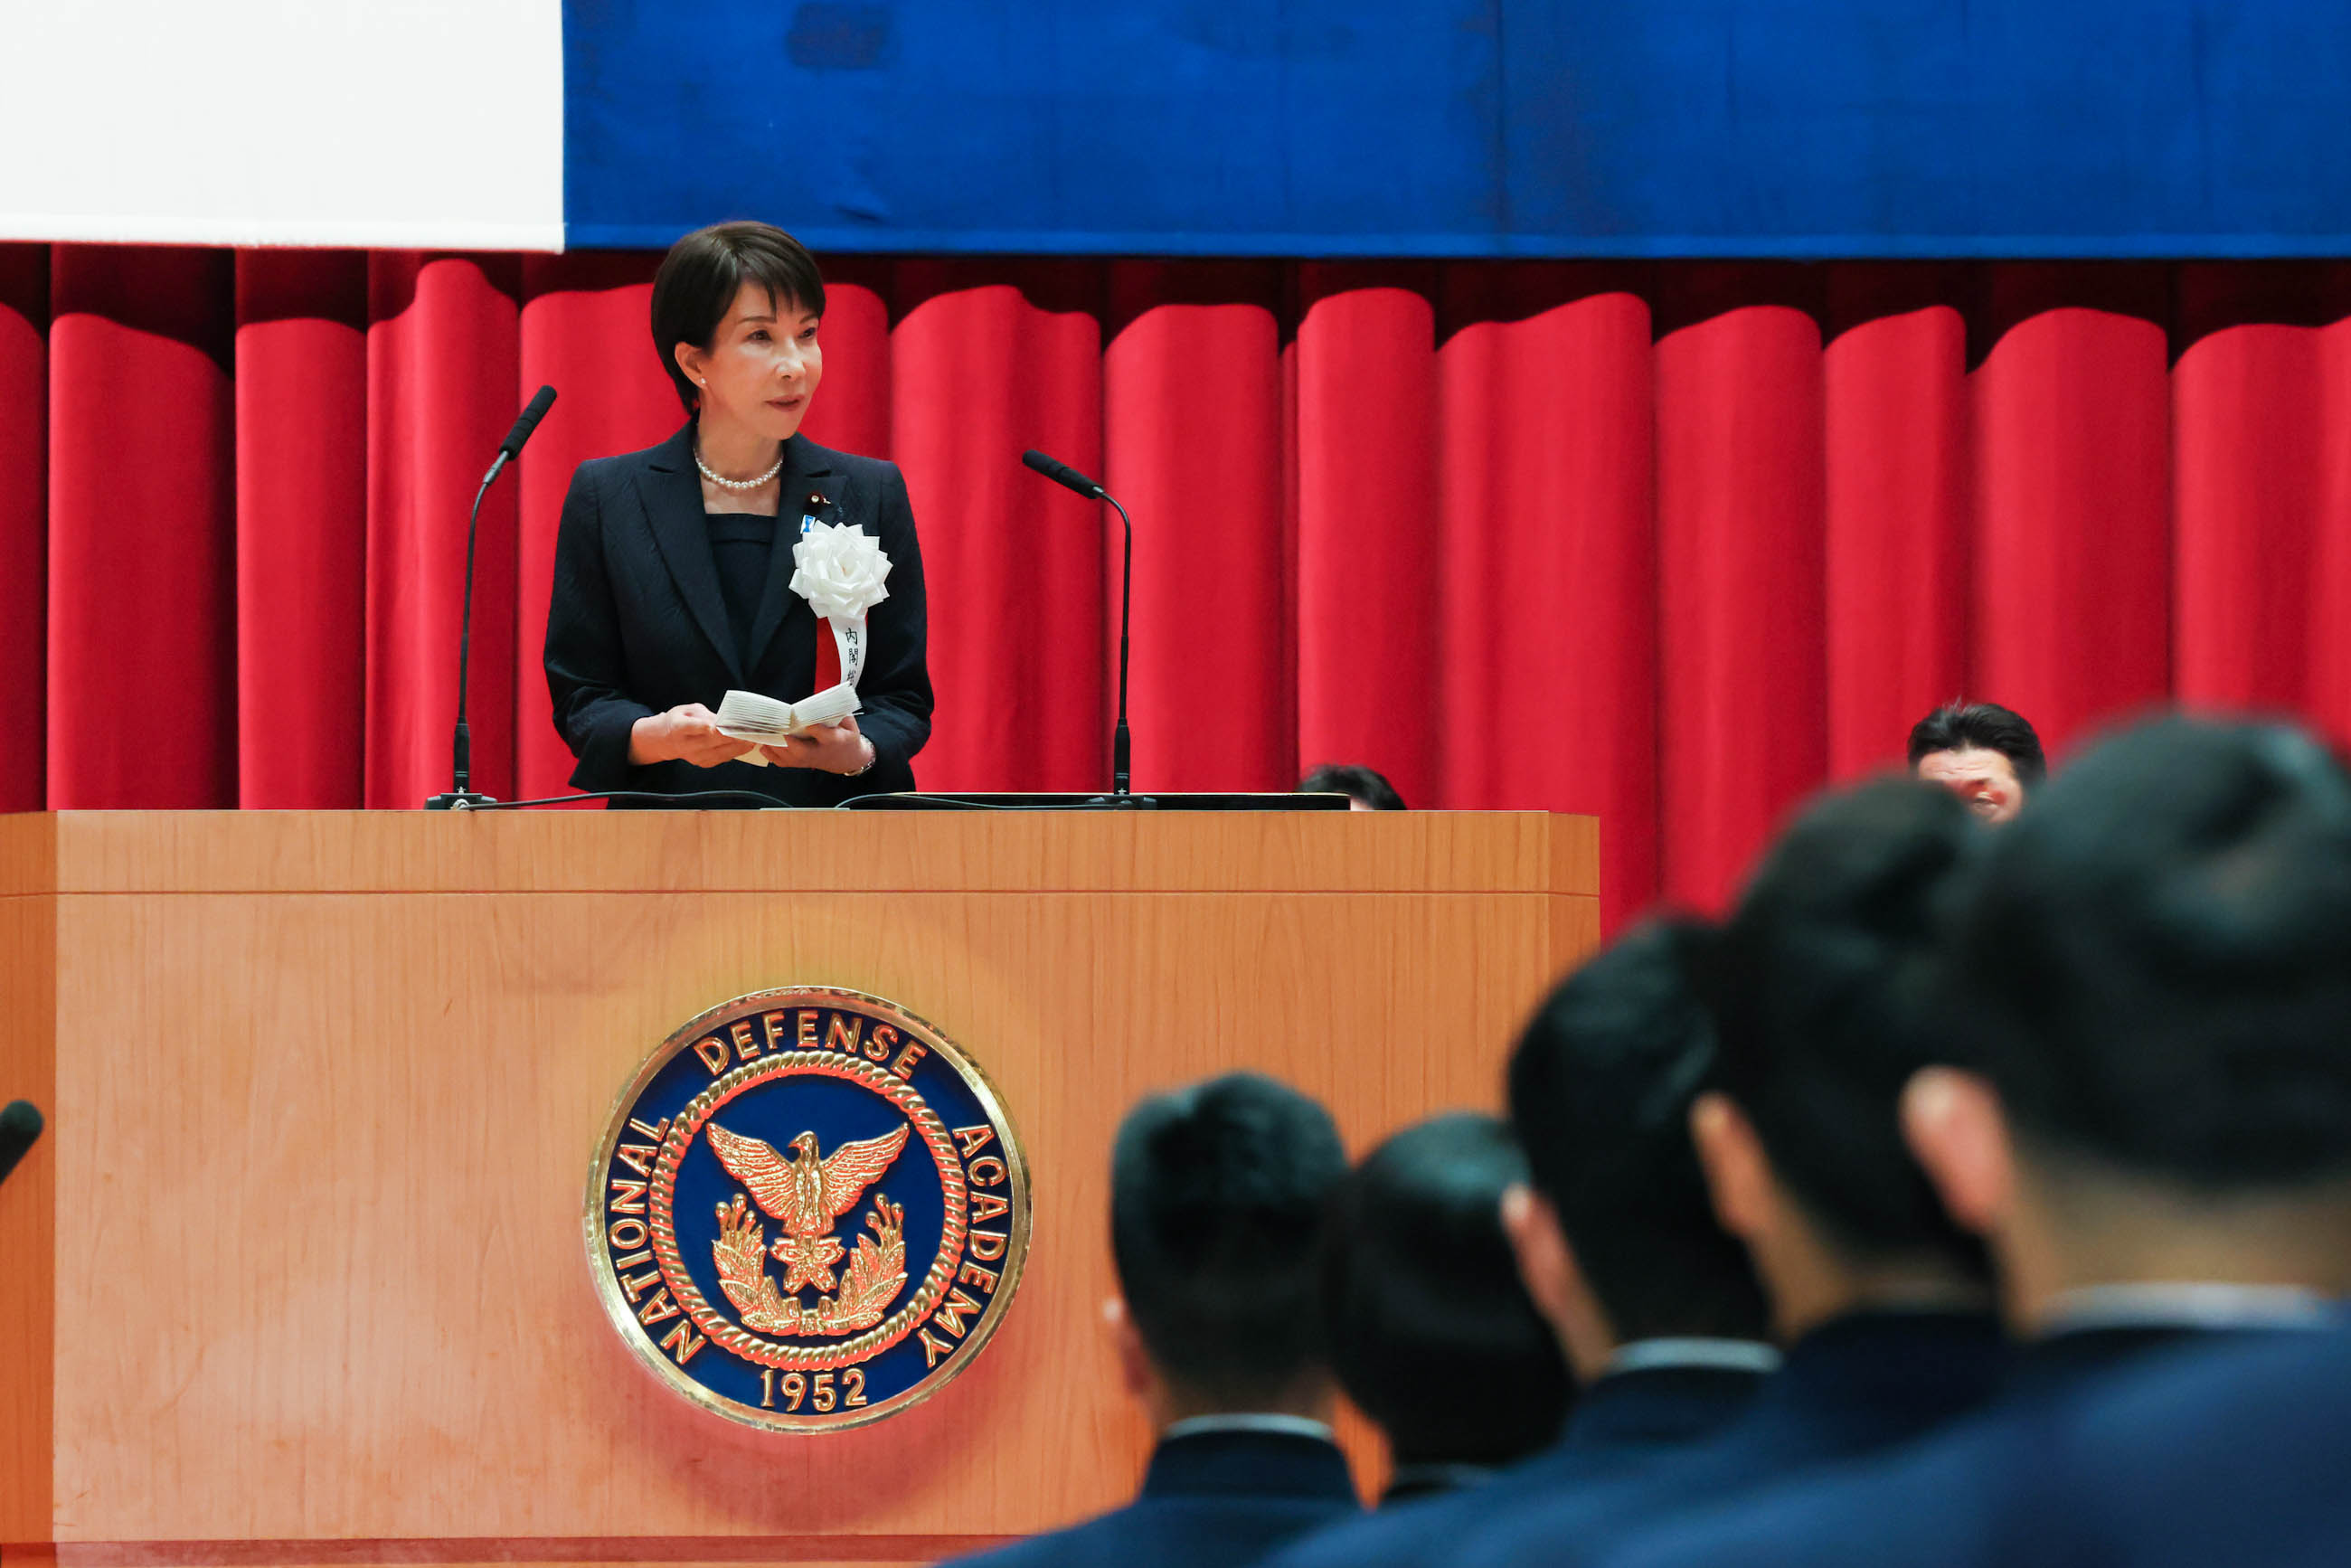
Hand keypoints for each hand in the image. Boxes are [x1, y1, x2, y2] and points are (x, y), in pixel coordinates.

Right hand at [629, 703, 754, 767]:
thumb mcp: (689, 710)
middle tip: (750, 731)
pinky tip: (746, 746)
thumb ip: (706, 715)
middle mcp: (685, 745)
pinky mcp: (702, 763)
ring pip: (719, 753)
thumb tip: (725, 721)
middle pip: (711, 741)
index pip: (693, 727)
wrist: (665, 740)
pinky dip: (734, 752)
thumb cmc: (680, 720)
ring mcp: (694, 756)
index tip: (721, 725)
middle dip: (732, 736)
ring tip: (753, 739)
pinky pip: (721, 758)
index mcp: (678, 728)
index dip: (707, 727)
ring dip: (738, 746)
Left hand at [760, 714, 875, 774]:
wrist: (847, 758)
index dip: (815, 729)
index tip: (807, 721)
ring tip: (765, 733)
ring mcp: (808, 760)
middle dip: (789, 743)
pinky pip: (783, 763)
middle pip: (802, 752)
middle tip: (778, 730)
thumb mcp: (850, 724)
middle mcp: (819, 753)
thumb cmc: (847, 737)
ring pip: (789, 758)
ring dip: (775, 747)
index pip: (824, 736)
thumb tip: (823, 699)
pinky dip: (771, 755)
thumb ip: (839, 712)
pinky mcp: (801, 764)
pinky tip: (764, 744)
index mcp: (834, 741)